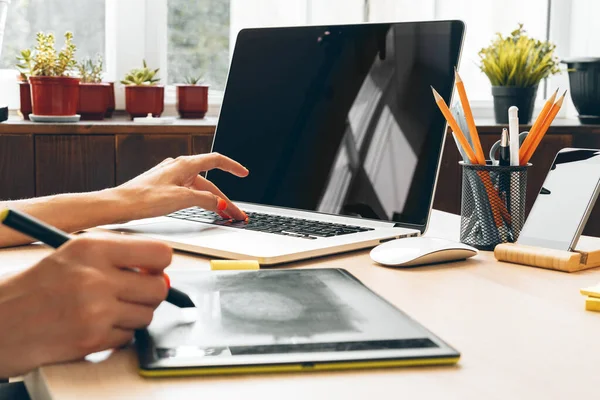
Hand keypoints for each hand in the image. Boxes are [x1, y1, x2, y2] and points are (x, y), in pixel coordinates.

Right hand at [0, 235, 171, 377]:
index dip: (160, 264)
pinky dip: (117, 335)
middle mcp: (96, 277)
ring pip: (146, 315)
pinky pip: (128, 337)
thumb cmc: (34, 288)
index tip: (152, 269)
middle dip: (149, 293)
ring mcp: (95, 311)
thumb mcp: (73, 255)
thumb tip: (159, 270)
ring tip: (105, 310)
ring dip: (132, 315)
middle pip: (158, 288)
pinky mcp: (92, 339)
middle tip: (132, 293)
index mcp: (93, 248)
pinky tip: (94, 326)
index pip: (159, 253)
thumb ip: (117, 257)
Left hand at [116, 153, 248, 220]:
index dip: (232, 166)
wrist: (118, 205)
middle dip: (225, 199)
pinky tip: (202, 209)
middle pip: (209, 182)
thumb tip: (220, 203)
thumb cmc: (143, 198)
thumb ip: (204, 199)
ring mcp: (171, 177)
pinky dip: (200, 201)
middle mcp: (178, 168)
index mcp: (185, 165)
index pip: (216, 160)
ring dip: (213, 202)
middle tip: (236, 214)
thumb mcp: (181, 199)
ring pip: (199, 189)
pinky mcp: (164, 188)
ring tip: (224, 216)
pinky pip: (189, 193)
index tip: (244, 173)